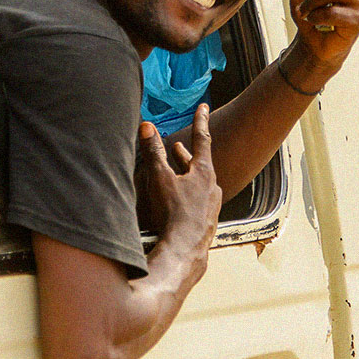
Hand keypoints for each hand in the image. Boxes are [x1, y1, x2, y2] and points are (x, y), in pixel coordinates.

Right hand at [137, 106, 221, 266]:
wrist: (185, 252)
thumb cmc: (174, 214)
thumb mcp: (160, 179)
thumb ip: (153, 152)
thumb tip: (146, 126)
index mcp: (204, 172)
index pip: (202, 139)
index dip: (200, 121)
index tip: (203, 107)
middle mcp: (212, 187)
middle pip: (199, 164)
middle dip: (186, 155)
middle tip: (178, 146)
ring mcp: (211, 206)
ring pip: (199, 184)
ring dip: (186, 175)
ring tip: (177, 172)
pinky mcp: (206, 222)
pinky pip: (197, 201)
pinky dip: (186, 194)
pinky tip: (178, 202)